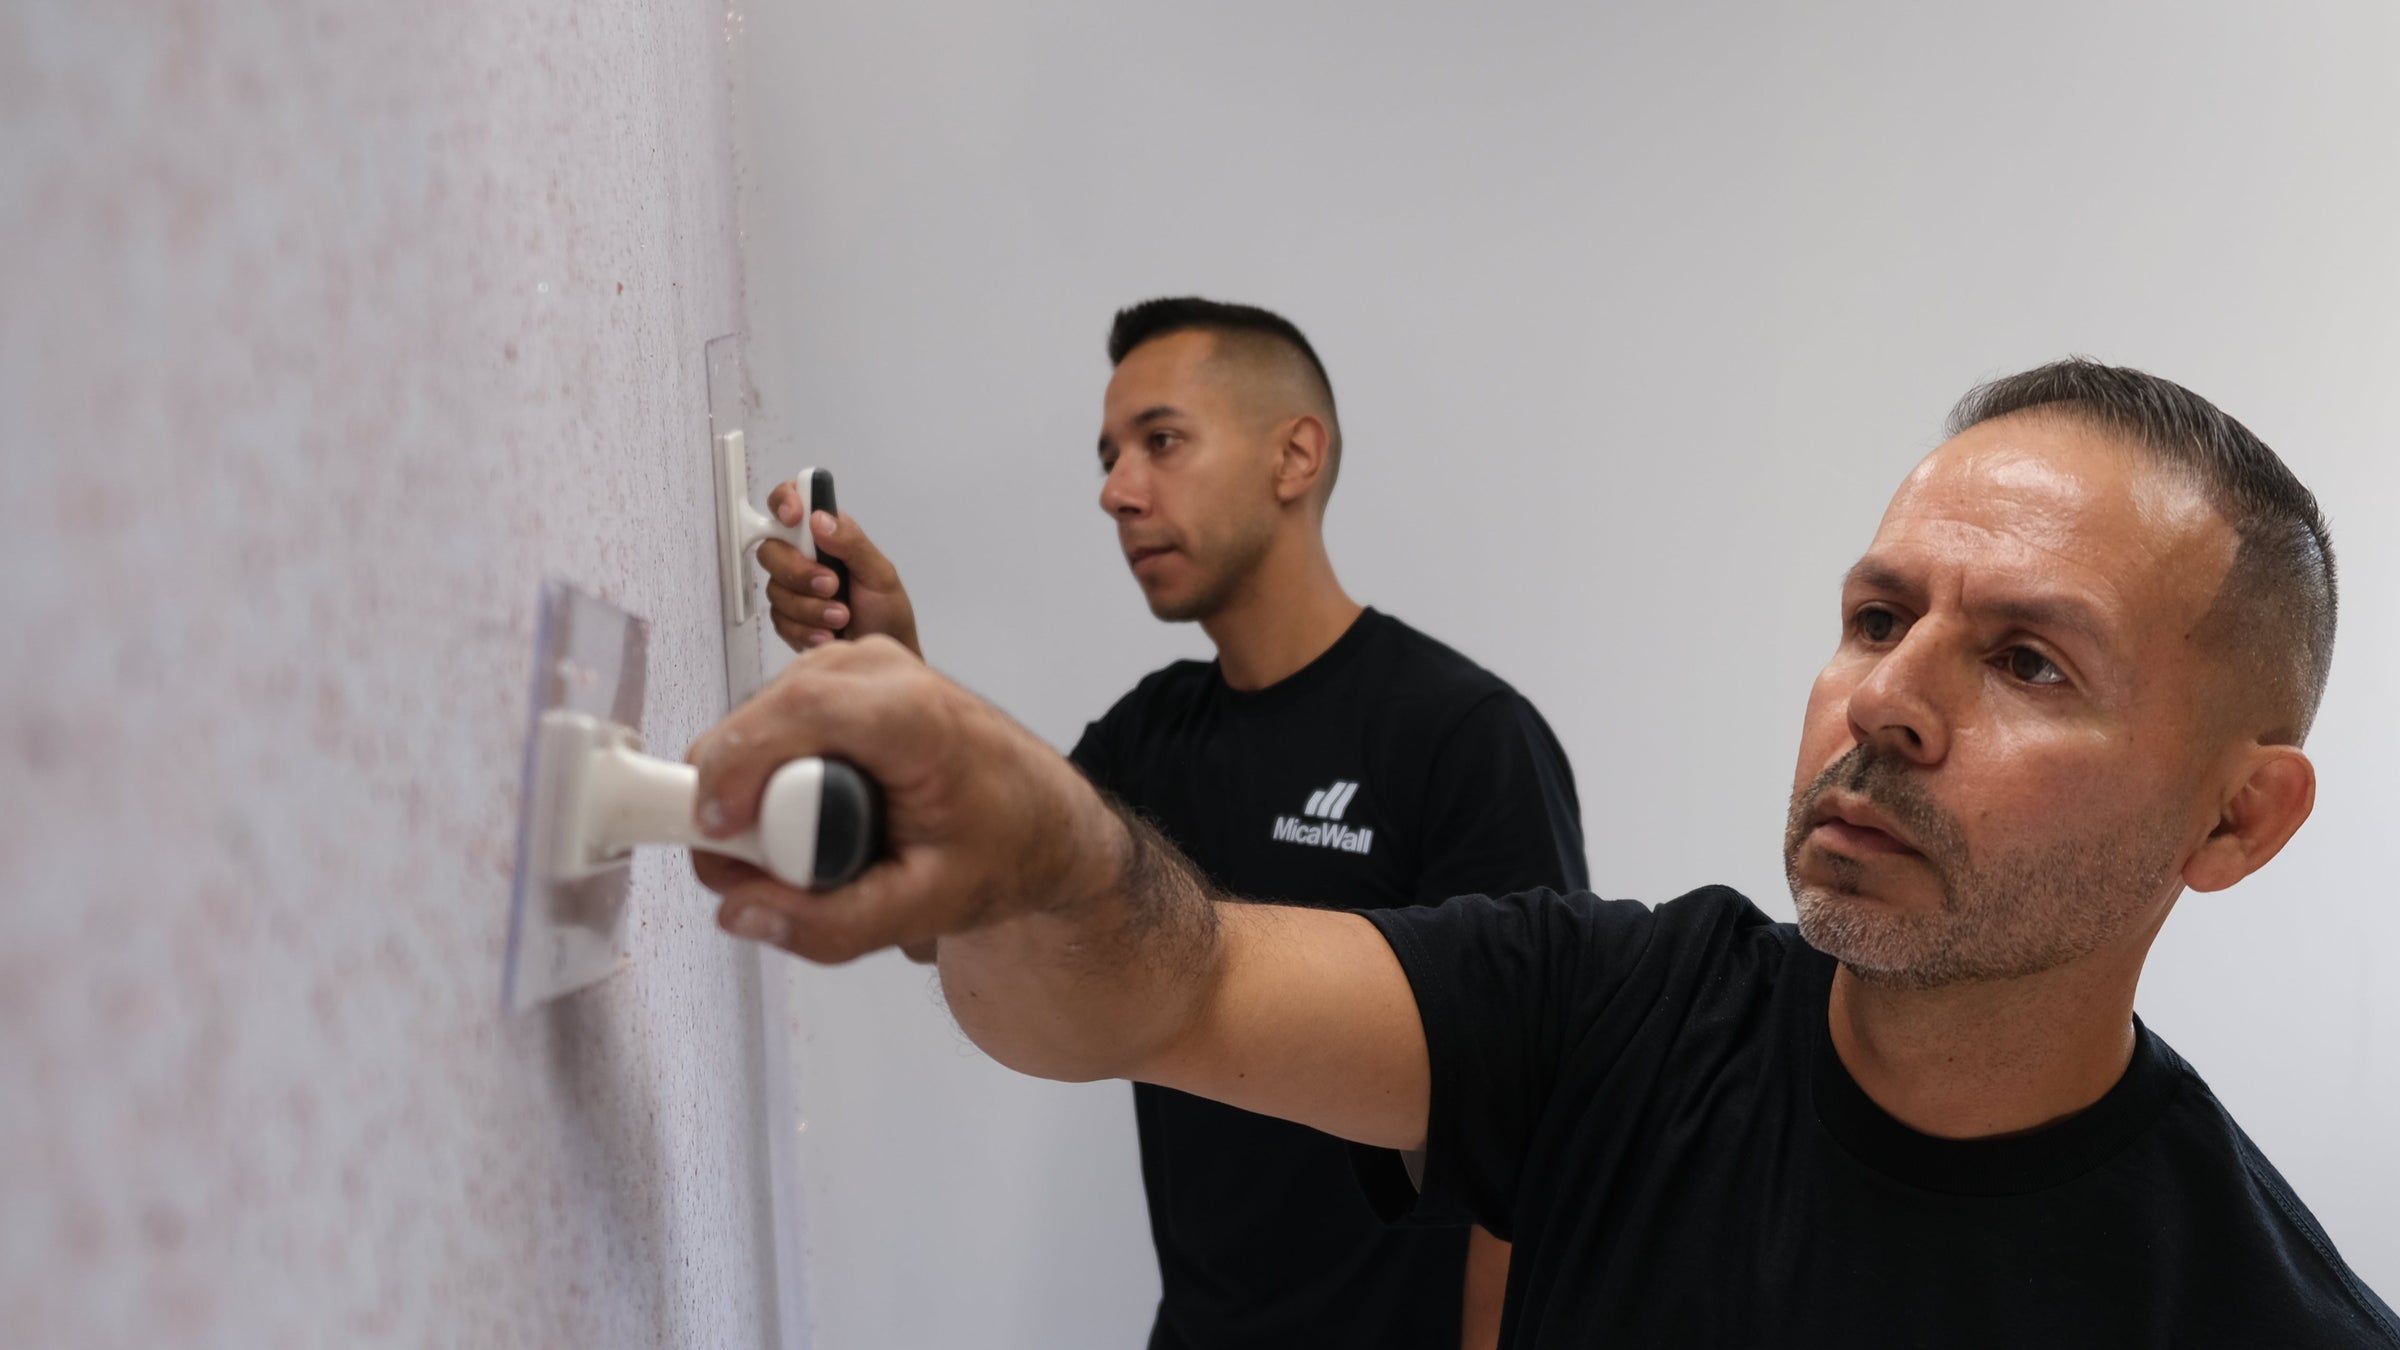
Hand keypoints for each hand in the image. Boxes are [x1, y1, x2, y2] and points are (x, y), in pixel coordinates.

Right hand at [687, 636, 1120, 963]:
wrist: (1038, 816)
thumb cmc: (999, 848)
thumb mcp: (929, 908)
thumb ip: (834, 924)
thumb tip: (737, 911)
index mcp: (914, 715)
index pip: (797, 714)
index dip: (737, 770)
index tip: (720, 836)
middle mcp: (877, 669)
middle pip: (758, 724)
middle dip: (740, 806)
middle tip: (778, 874)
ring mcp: (852, 663)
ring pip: (750, 726)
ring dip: (755, 798)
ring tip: (818, 846)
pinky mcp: (833, 676)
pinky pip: (763, 726)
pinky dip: (767, 777)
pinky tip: (816, 812)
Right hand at [757, 485, 920, 658]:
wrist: (880, 657)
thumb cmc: (887, 612)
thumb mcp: (880, 574)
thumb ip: (852, 543)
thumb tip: (819, 519)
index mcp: (826, 534)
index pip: (791, 501)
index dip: (784, 502)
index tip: (793, 518)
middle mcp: (804, 556)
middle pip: (771, 550)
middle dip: (800, 572)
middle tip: (832, 586)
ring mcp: (792, 588)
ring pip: (775, 589)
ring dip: (810, 607)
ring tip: (842, 617)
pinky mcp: (787, 618)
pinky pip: (779, 620)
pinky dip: (806, 629)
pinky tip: (828, 635)